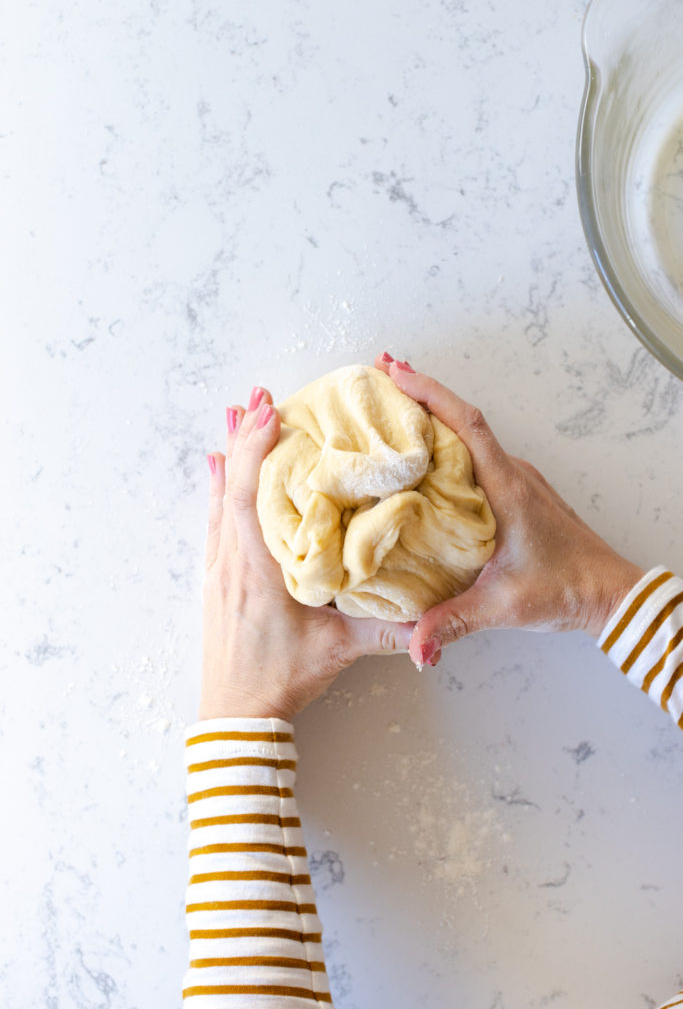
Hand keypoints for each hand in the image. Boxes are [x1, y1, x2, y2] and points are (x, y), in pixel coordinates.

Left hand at [200, 385, 413, 720]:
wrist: (236, 715)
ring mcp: (219, 570)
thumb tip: (429, 609)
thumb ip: (385, 630)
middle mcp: (232, 562)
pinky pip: (214, 520)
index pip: (250, 497)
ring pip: (219, 500)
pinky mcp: (217, 580)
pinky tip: (216, 467)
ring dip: (230, 455)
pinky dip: (218, 488)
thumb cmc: (281, 679)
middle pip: (230, 486)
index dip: (256, 451)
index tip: (267, 412)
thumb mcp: (339, 651)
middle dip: (244, 436)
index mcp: (259, 571)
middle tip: (257, 395)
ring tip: (236, 414)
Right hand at [374, 354, 643, 667]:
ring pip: (470, 434)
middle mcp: (512, 474)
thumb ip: (453, 623)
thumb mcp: (504, 606)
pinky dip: (447, 440)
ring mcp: (516, 480)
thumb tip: (413, 646)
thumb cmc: (569, 588)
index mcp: (507, 488)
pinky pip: (477, 454)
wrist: (611, 593)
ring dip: (433, 414)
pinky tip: (424, 452)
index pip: (468, 425)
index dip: (431, 394)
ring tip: (392, 404)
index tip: (396, 372)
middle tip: (380, 371)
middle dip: (421, 391)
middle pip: (463, 418)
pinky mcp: (517, 493)